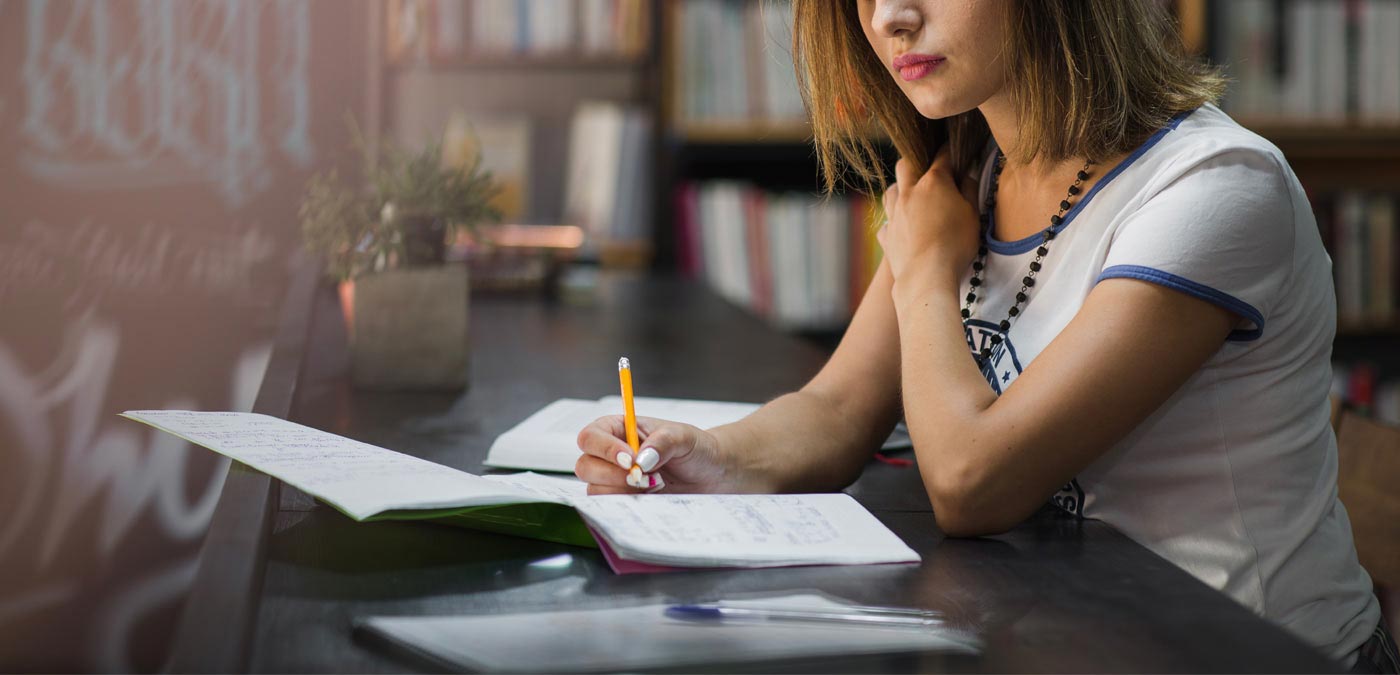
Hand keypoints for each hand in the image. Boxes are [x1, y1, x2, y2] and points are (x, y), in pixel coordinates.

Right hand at [575, 415, 733, 494]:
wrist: (713, 475)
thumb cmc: (696, 448)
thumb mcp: (685, 437)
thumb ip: (663, 441)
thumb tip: (642, 459)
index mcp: (619, 430)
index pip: (591, 436)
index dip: (604, 449)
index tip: (630, 460)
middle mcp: (611, 455)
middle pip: (585, 466)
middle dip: (612, 475)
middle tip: (643, 478)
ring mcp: (615, 481)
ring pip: (595, 490)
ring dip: (623, 491)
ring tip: (655, 484)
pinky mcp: (625, 502)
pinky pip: (611, 508)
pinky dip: (629, 505)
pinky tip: (653, 497)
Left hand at [878, 146, 981, 297]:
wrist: (926, 276)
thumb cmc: (955, 245)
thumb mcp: (973, 214)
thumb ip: (969, 190)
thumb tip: (966, 174)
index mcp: (933, 183)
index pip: (942, 156)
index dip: (950, 149)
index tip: (954, 147)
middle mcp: (908, 193)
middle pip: (906, 164)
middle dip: (916, 160)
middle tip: (927, 166)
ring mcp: (894, 214)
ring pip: (891, 190)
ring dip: (901, 189)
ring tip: (912, 196)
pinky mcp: (887, 235)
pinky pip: (887, 222)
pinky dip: (894, 221)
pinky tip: (903, 227)